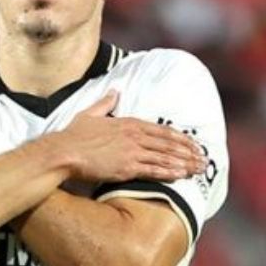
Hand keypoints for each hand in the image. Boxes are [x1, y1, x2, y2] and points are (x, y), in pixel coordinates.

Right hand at [54, 91, 205, 183]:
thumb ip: (105, 103)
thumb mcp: (89, 114)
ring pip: (165, 156)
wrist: (63, 152)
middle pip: (168, 143)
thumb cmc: (72, 136)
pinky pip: (153, 169)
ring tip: (198, 169)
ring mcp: (132, 151)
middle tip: (203, 158)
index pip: (161, 130)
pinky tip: (181, 174)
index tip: (192, 143)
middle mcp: (134, 135)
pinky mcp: (127, 167)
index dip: (179, 137)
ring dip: (184, 163)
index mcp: (128, 122)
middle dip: (188, 151)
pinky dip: (169, 171)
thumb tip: (114, 91)